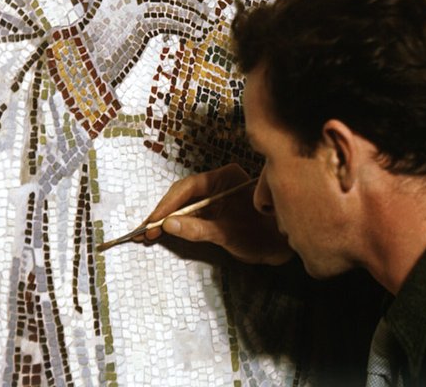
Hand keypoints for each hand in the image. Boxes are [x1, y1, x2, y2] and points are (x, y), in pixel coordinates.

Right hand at [84, 0, 225, 85]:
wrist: (89, 54)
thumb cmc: (113, 29)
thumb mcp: (129, 2)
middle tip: (211, 2)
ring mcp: (134, 0)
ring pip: (176, 2)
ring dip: (196, 13)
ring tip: (207, 23)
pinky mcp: (139, 21)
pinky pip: (173, 20)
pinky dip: (189, 28)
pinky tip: (198, 34)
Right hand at [140, 163, 291, 264]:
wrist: (280, 247)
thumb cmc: (261, 236)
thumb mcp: (228, 234)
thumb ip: (199, 228)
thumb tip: (167, 224)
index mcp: (226, 177)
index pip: (190, 186)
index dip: (168, 204)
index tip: (154, 220)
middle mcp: (219, 183)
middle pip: (183, 194)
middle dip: (163, 212)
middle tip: (145, 231)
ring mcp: (216, 197)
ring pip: (184, 205)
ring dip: (167, 219)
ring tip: (148, 234)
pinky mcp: (214, 211)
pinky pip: (191, 214)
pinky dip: (177, 224)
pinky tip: (163, 232)